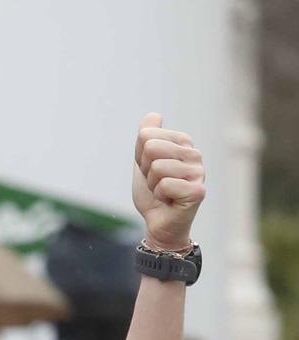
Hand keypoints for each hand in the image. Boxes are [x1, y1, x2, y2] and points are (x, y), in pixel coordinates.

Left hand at [131, 113, 204, 251]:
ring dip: (152, 185)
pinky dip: (159, 196)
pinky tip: (169, 201)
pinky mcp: (198, 191)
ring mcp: (199, 172)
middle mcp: (194, 154)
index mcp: (183, 143)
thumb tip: (154, 115)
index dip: (140, 158)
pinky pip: (164, 185)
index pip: (146, 136)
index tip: (150, 172)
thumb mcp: (143, 163)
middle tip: (156, 184)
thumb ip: (146, 138)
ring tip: (163, 193)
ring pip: (157, 167)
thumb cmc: (153, 194)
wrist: (159, 224)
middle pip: (151, 148)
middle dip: (145, 170)